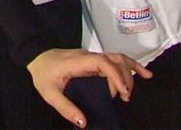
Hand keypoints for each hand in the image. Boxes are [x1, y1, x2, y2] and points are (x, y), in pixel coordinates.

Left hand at [28, 48, 151, 127]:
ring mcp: (92, 57)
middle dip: (124, 78)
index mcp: (78, 62)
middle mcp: (88, 56)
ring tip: (131, 92)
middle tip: (124, 98)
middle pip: (114, 60)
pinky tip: (143, 74)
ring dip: (129, 72)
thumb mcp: (49, 93)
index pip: (102, 62)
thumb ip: (65, 107)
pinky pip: (115, 60)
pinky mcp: (95, 60)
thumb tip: (83, 122)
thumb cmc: (43, 74)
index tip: (122, 92)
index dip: (115, 76)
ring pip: (118, 58)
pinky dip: (130, 65)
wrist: (36, 57)